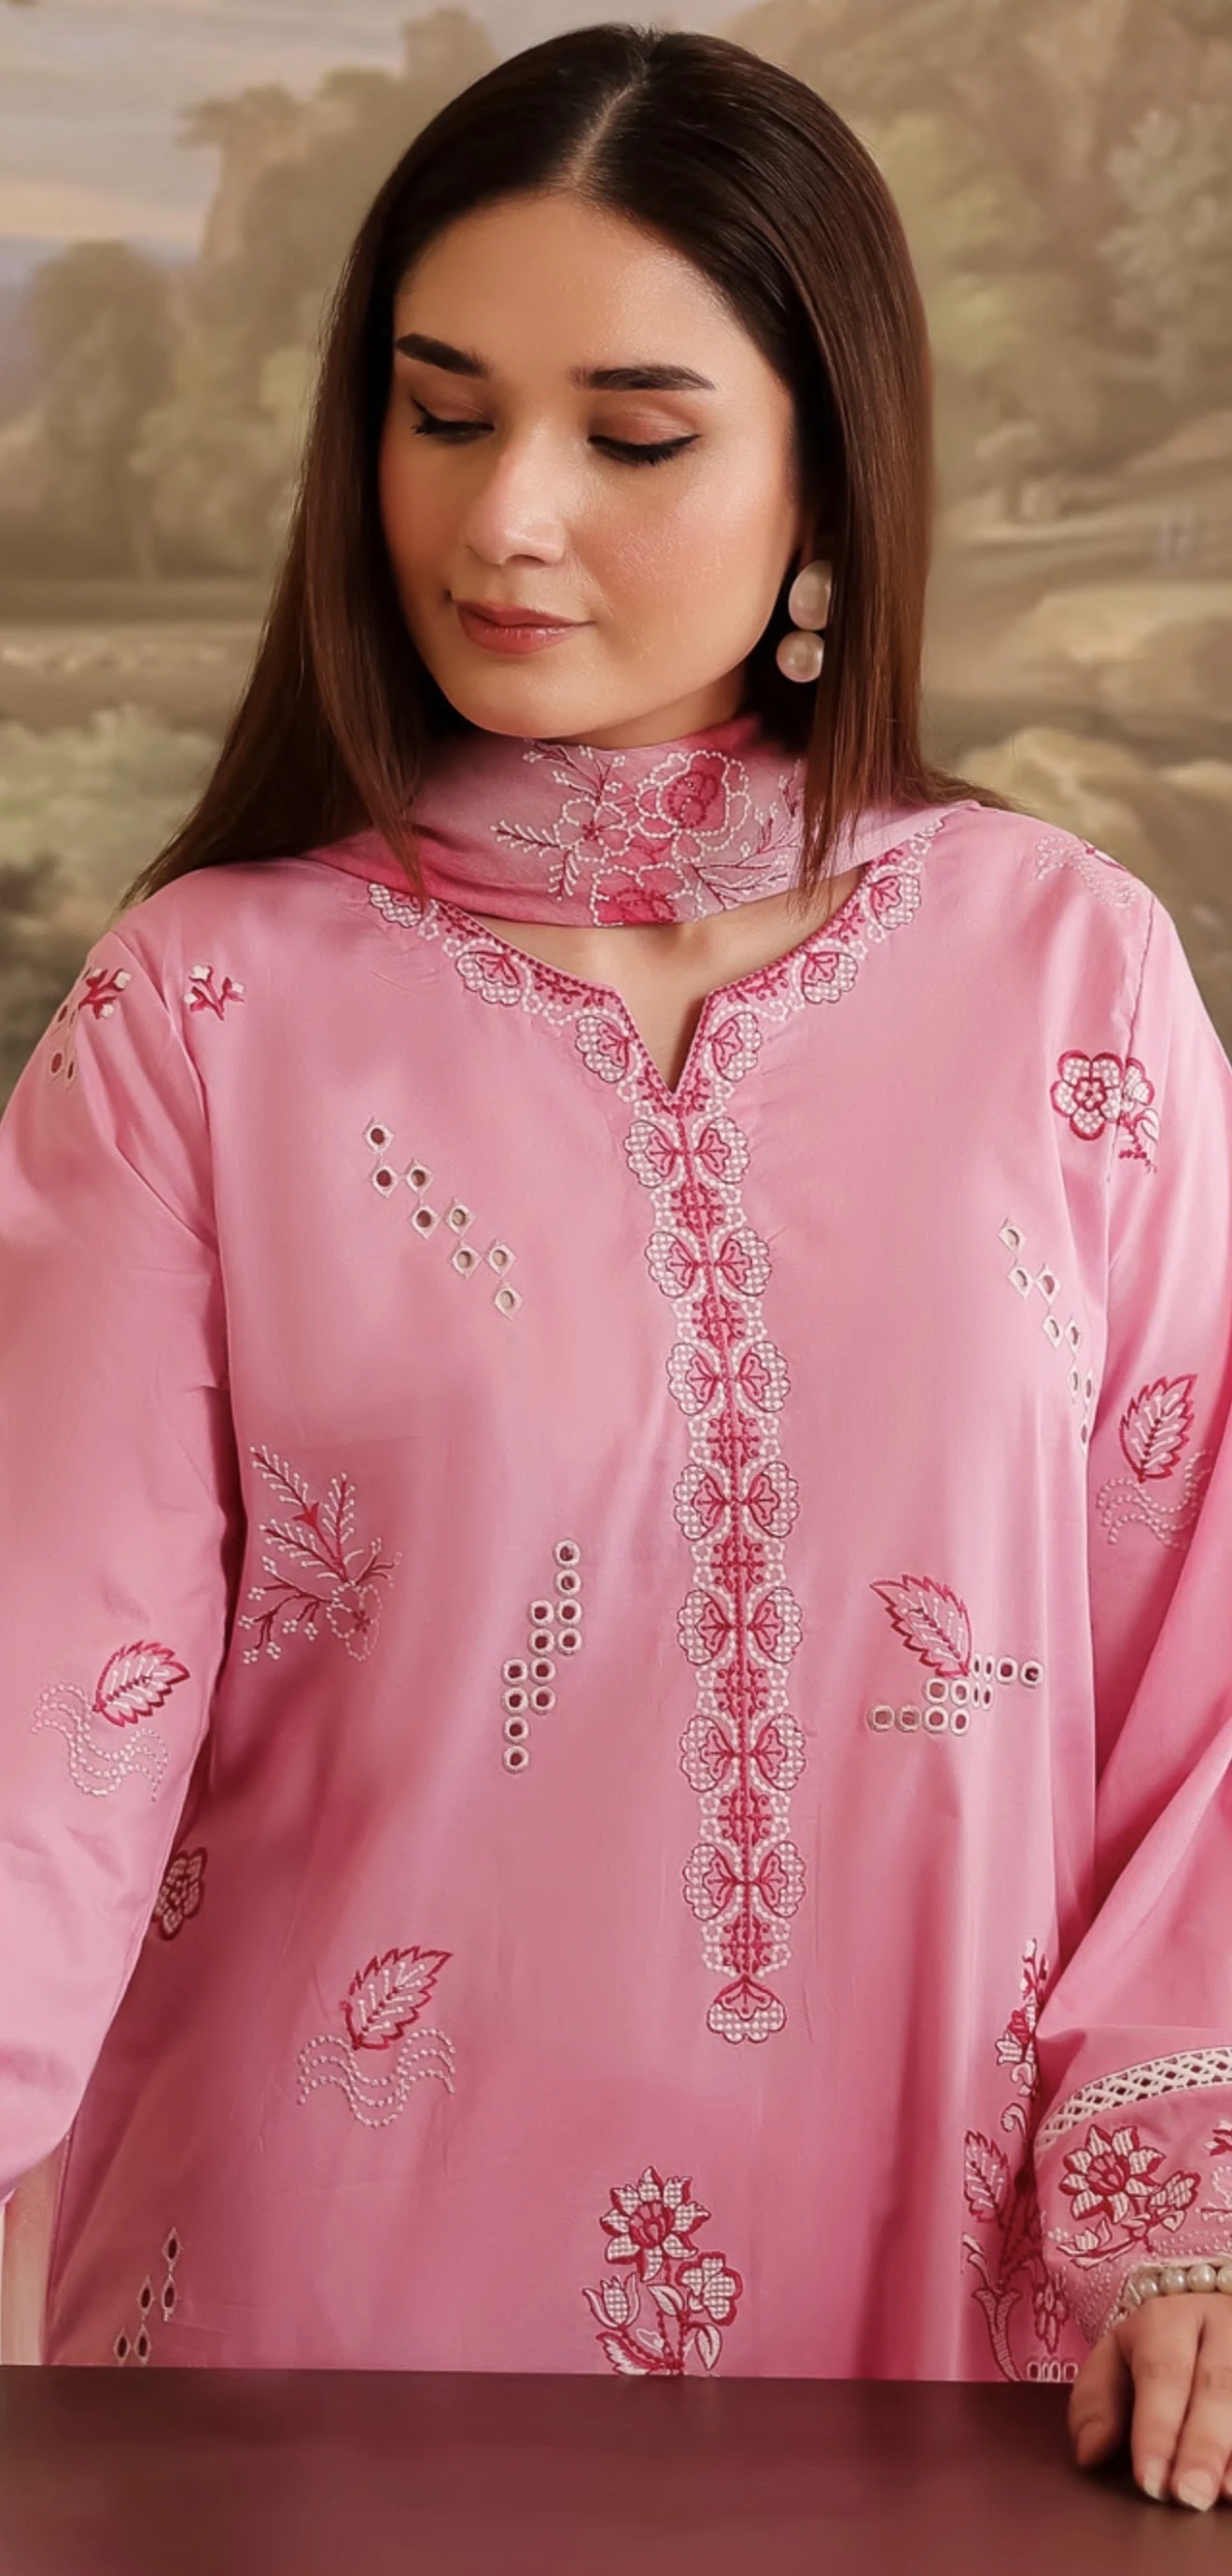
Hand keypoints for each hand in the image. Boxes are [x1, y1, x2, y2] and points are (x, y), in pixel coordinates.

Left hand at [1069, 2292, 1231, 2508]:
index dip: (1156, 2429)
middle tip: (1188, 2496)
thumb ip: (1095, 2404)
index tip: (1148, 2481)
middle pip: (1218, 2386)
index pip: (1163, 2373)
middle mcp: (1222, 2326)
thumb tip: (1090, 2454)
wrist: (1209, 2317)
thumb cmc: (1155, 2353)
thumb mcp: (1115, 2361)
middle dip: (1203, 2446)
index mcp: (1169, 2320)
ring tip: (1227, 2495)